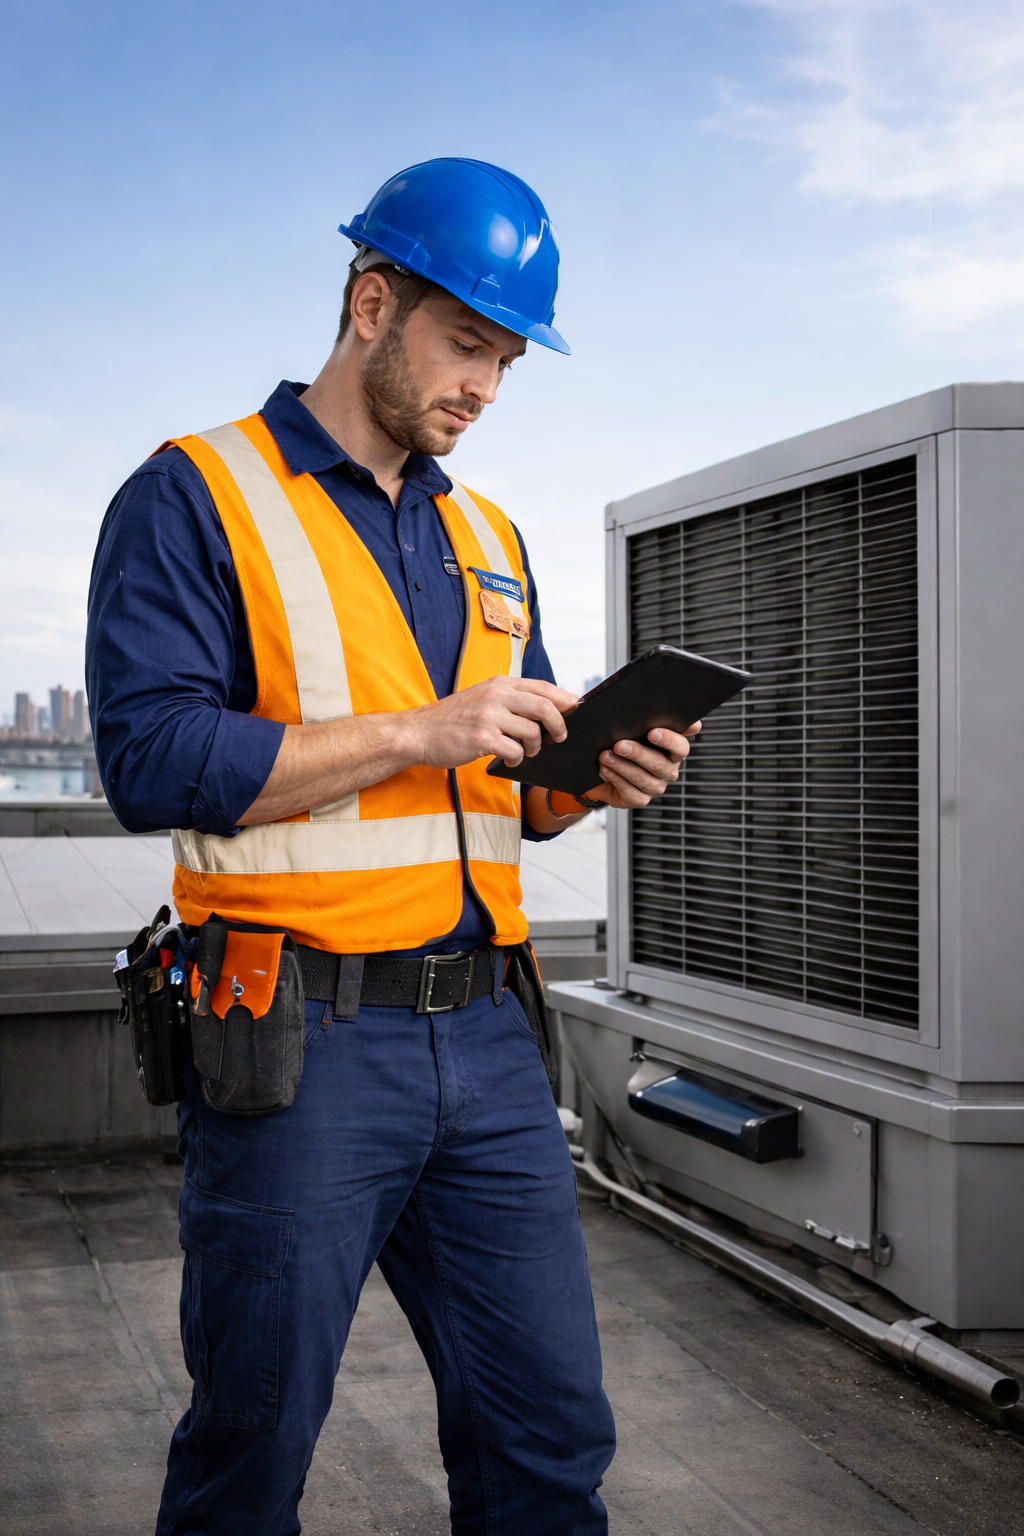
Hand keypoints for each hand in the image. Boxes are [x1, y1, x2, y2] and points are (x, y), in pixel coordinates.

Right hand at [410, 676, 578, 769]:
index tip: (574, 710)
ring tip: (524, 751)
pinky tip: (507, 758)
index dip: (564, 699)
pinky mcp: (482, 738)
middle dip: (558, 726)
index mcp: (499, 684)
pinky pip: (515, 751)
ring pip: (532, 733)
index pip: (542, 687)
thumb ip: (510, 700)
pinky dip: (516, 758)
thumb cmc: (452, 719)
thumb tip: (545, 709)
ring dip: (534, 747)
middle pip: (545, 707)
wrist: (419, 732)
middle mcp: (496, 696)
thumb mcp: (482, 698)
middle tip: (558, 738)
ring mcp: (489, 716)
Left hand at [581, 724, 701, 809]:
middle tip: (620, 745)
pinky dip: (615, 778)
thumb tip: (657, 707)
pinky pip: (630, 791)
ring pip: (642, 778)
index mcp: (672, 750)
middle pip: (659, 764)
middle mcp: (668, 770)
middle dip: (638, 753)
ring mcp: (655, 786)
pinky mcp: (640, 799)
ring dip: (621, 765)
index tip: (652, 732)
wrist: (602, 770)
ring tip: (605, 756)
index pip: (681, 746)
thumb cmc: (621, 744)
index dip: (670, 740)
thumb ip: (643, 716)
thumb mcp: (631, 727)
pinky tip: (605, 769)